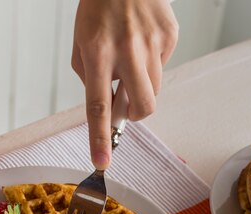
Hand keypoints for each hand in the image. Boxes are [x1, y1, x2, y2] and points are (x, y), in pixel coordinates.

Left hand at [72, 0, 178, 168]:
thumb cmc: (98, 7)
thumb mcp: (80, 42)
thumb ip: (91, 77)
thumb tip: (111, 105)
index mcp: (97, 53)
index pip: (98, 105)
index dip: (100, 137)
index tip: (102, 161)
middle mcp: (127, 50)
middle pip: (142, 106)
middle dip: (135, 115)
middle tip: (127, 106)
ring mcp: (153, 43)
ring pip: (154, 87)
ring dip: (141, 85)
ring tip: (130, 57)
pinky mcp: (170, 36)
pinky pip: (163, 65)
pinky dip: (151, 62)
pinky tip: (142, 41)